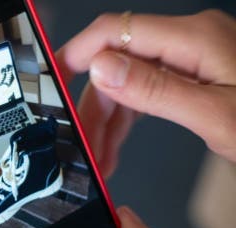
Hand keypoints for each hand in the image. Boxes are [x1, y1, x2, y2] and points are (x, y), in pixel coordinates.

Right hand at [56, 10, 235, 176]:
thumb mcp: (216, 116)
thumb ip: (156, 90)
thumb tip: (101, 69)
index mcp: (194, 38)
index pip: (114, 32)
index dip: (74, 55)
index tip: (52, 84)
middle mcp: (189, 40)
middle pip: (116, 63)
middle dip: (92, 106)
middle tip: (80, 142)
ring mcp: (191, 55)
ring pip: (127, 80)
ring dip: (106, 118)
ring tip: (97, 155)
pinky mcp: (193, 73)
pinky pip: (145, 89)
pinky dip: (127, 117)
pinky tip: (114, 143)